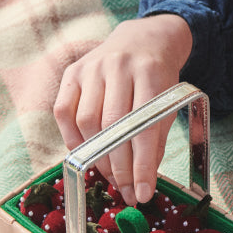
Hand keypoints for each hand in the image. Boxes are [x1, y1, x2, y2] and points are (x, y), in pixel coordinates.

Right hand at [54, 13, 192, 205]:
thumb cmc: (157, 78)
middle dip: (120, 167)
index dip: (142, 165)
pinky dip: (73, 139)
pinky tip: (86, 155)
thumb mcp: (168, 101)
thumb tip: (142, 180)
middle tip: (127, 192)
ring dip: (98, 156)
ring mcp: (92, 67)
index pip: (144, 128)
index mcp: (151, 72)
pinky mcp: (72, 72)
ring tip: (110, 176)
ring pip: (87, 121)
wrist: (143, 39)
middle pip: (113, 127)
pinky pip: (64, 112)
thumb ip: (156, 137)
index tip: (144, 193)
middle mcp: (119, 66)